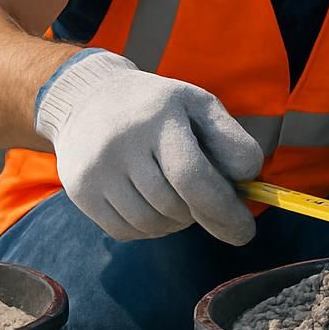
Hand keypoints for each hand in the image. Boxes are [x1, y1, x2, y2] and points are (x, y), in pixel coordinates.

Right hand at [35, 50, 264, 243]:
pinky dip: (149, 229)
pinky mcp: (80, 191)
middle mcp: (121, 143)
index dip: (223, 210)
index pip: (192, 177)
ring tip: (177, 198)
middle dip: (201, 213)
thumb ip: (230, 139)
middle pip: (174, 206)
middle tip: (204, 200)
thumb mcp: (198, 106)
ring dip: (176, 222)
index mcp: (159, 116)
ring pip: (152, 224)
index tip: (245, 231)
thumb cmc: (158, 108)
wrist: (88, 98)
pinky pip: (126, 231)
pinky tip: (151, 205)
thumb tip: (248, 179)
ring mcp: (96, 169)